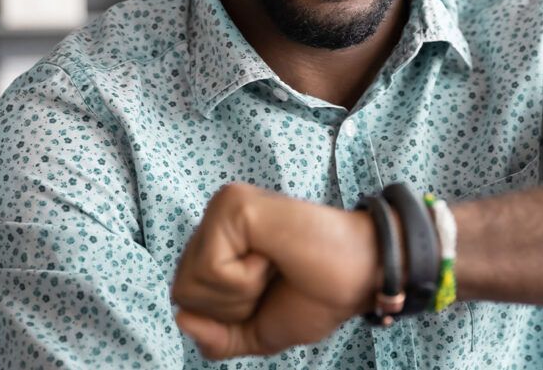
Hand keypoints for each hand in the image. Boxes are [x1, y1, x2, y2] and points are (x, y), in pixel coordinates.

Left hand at [171, 183, 382, 359]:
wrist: (361, 277)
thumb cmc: (317, 294)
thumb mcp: (258, 331)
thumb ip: (217, 337)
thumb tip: (181, 318)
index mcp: (220, 243)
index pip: (185, 299)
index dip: (227, 316)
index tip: (270, 291)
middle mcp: (216, 219)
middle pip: (182, 293)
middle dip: (232, 308)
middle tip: (274, 279)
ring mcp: (222, 207)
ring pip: (192, 284)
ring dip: (242, 293)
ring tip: (275, 266)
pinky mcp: (232, 204)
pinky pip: (212, 270)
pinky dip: (247, 280)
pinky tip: (274, 256)